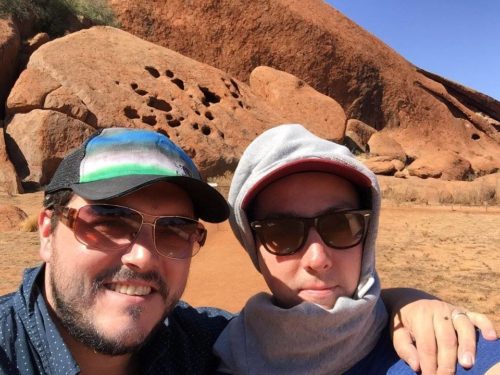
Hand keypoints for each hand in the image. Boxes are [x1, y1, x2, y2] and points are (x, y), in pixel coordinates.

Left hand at [381, 288, 497, 374]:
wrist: (409, 300)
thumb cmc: (404, 322)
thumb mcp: (397, 333)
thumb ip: (404, 348)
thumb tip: (417, 366)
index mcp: (420, 316)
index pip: (427, 344)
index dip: (429, 364)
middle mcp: (438, 310)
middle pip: (447, 339)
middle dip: (448, 362)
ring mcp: (452, 310)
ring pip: (464, 328)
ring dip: (468, 347)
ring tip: (467, 364)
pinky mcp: (464, 311)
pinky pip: (478, 317)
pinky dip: (486, 326)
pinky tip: (492, 338)